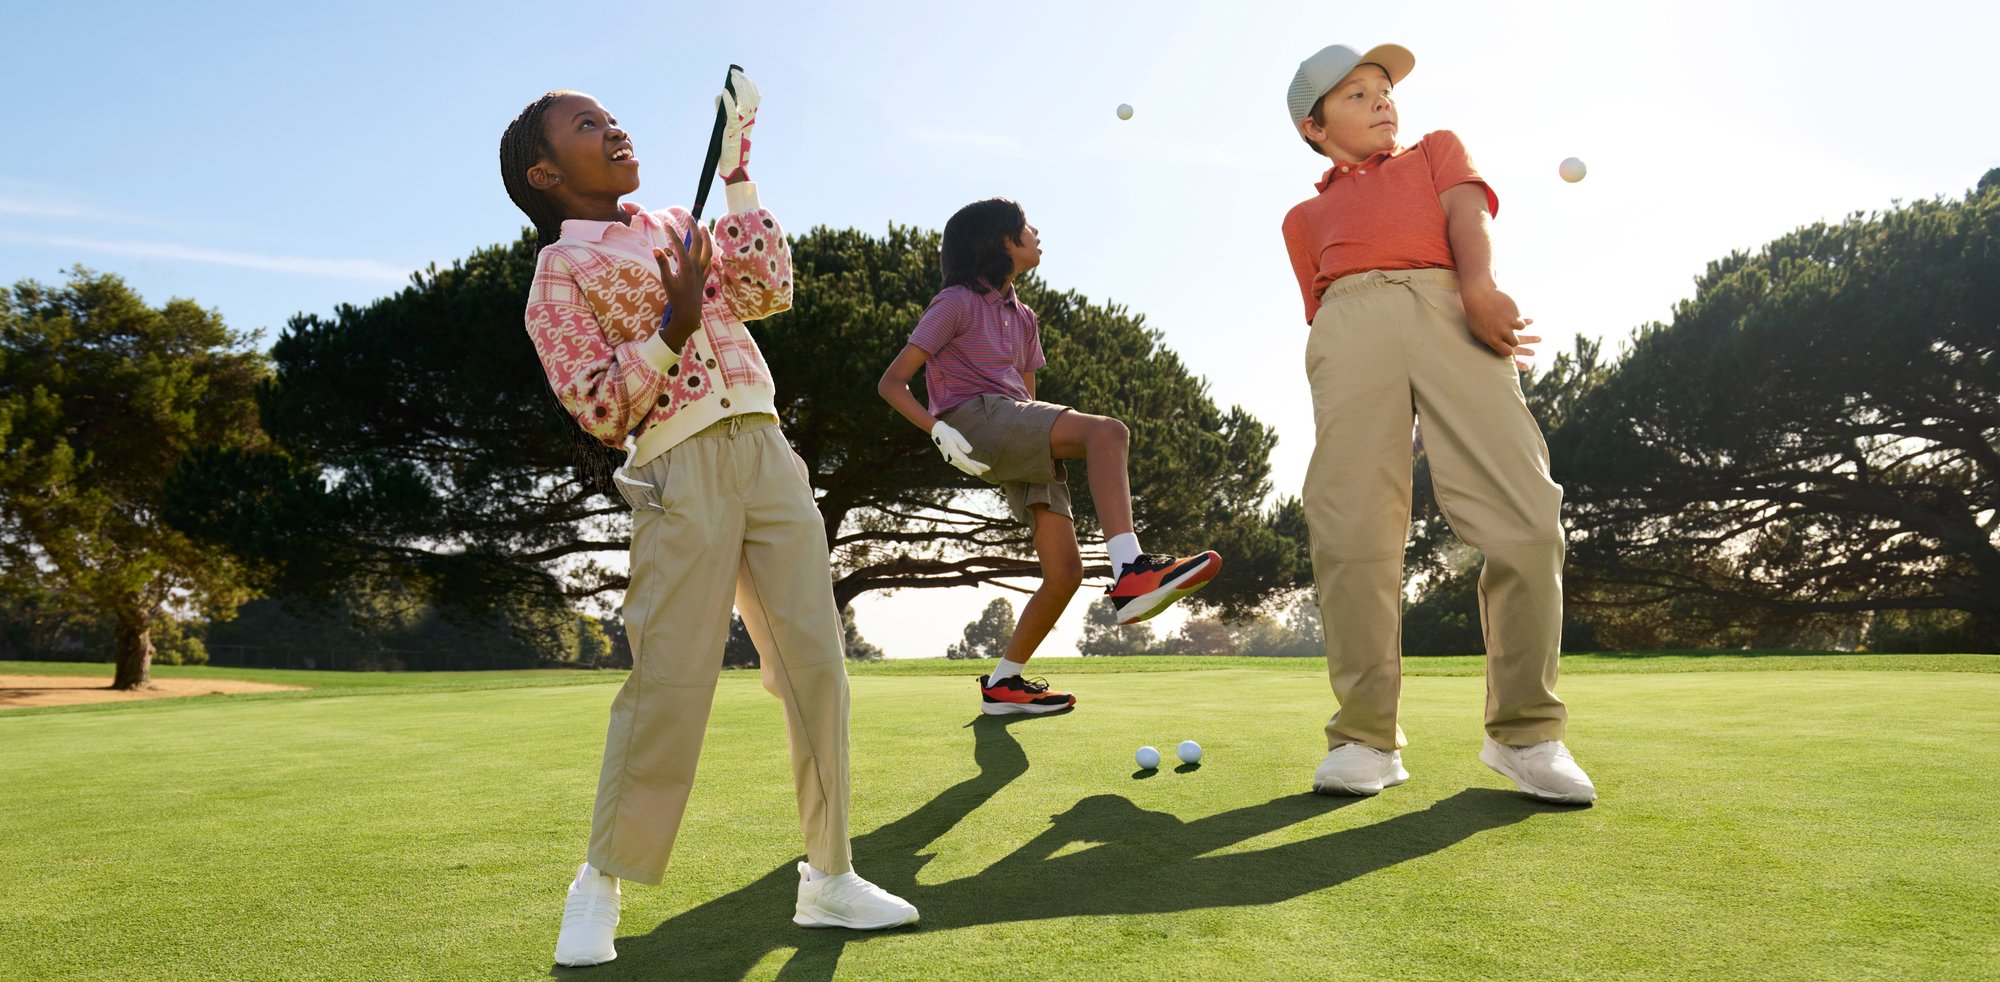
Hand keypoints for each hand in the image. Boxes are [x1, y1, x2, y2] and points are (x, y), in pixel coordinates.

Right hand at [653, 223, 713, 347]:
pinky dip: (710, 254)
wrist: (689, 314)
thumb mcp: (667, 282)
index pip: (679, 245)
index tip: (667, 224)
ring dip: (706, 237)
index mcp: (686, 266)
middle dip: (694, 229)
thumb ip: (663, 264)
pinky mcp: (704, 278)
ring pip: (707, 250)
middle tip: (690, 217)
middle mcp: (696, 266)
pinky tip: (710, 249)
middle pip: (697, 243)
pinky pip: (709, 262)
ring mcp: (702, 272)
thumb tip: (655, 249)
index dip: (673, 233)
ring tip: (703, 226)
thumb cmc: (676, 299)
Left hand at [715, 69, 758, 181]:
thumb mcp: (728, 125)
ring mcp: (742, 124)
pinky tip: (723, 92)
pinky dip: (728, 102)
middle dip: (743, 82)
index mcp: (750, 120)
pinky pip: (731, 112)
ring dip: (738, 87)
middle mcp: (749, 121)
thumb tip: (719, 95)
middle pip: (750, 97)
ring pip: (745, 102)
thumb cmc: (731, 147)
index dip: (751, 86)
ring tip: (732, 77)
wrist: (733, 165)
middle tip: (735, 73)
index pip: (755, 99)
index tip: (744, 76)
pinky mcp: (733, 129)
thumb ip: (725, 110)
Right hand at [929, 420, 988, 476]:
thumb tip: (970, 451)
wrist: (938, 432)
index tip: (981, 472)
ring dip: (972, 469)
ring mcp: (951, 460)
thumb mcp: (956, 435)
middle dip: (977, 467)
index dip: (974, 468)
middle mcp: (953, 459)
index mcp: (955, 454)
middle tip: (988, 469)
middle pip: (967, 466)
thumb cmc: (949, 433)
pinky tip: (970, 471)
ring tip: (982, 471)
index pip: (967, 463)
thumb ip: (963, 443)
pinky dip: (966, 469)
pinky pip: (960, 466)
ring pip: (964, 467)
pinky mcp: (951, 459)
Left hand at [1462, 286, 1537, 368]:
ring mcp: (1510, 322)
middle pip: (1516, 342)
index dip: (1509, 350)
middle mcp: (1503, 332)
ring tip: (1507, 318)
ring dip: (1516, 324)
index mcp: (1492, 339)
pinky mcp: (1515, 312)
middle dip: (1513, 338)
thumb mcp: (1479, 331)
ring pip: (1521, 328)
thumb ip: (1490, 340)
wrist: (1479, 295)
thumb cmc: (1476, 315)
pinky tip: (1507, 310)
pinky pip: (1520, 316)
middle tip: (1509, 332)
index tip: (1507, 346)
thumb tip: (1499, 347)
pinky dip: (1516, 314)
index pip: (1507, 352)